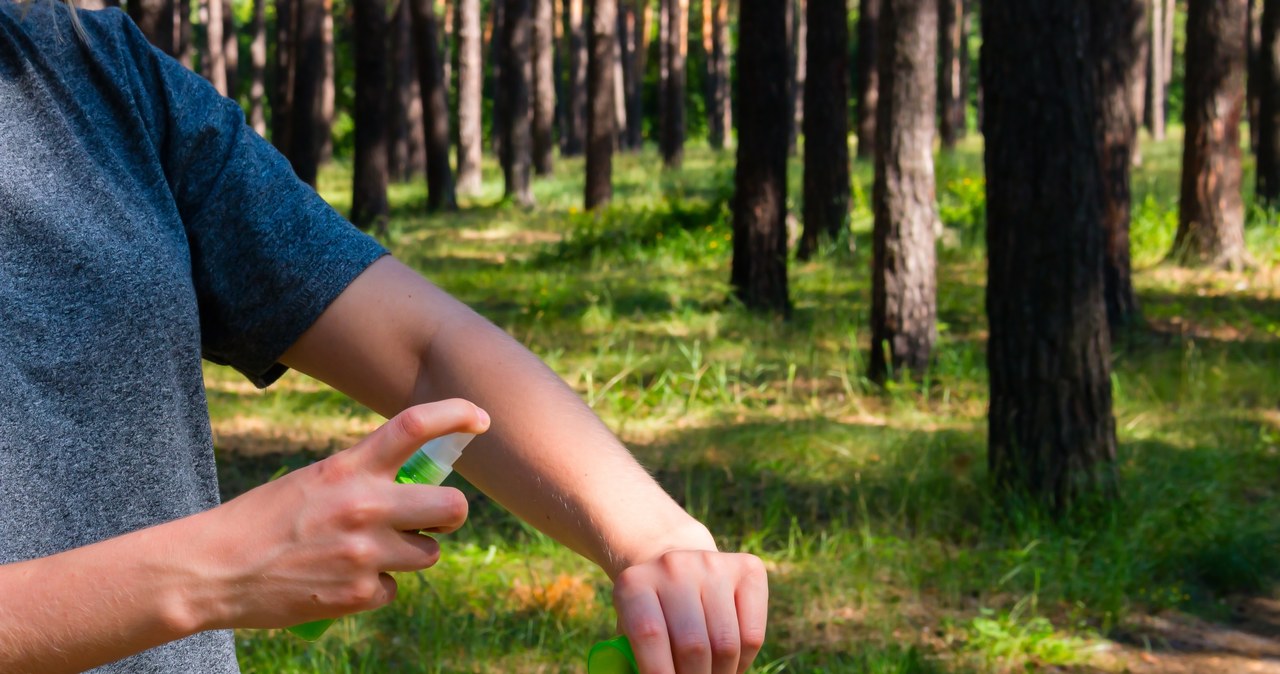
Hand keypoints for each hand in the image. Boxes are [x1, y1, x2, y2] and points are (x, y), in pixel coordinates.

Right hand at [180, 399, 488, 630]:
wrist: (212, 569)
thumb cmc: (262, 521)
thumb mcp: (313, 481)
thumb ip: (362, 479)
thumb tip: (412, 489)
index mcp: (349, 467)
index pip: (414, 425)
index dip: (456, 414)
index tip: (480, 419)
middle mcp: (365, 505)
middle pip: (453, 507)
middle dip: (451, 515)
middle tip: (434, 518)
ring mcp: (365, 552)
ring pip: (428, 554)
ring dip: (410, 554)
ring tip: (368, 552)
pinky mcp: (359, 593)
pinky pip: (394, 588)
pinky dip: (377, 587)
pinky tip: (342, 580)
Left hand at [613, 548, 767, 673]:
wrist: (677, 571)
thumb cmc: (652, 615)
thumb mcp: (631, 633)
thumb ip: (635, 658)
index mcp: (634, 583)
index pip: (649, 634)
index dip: (659, 672)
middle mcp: (674, 567)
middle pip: (692, 644)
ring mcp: (713, 564)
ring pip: (726, 645)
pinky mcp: (748, 569)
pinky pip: (753, 636)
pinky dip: (743, 663)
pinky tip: (729, 664)